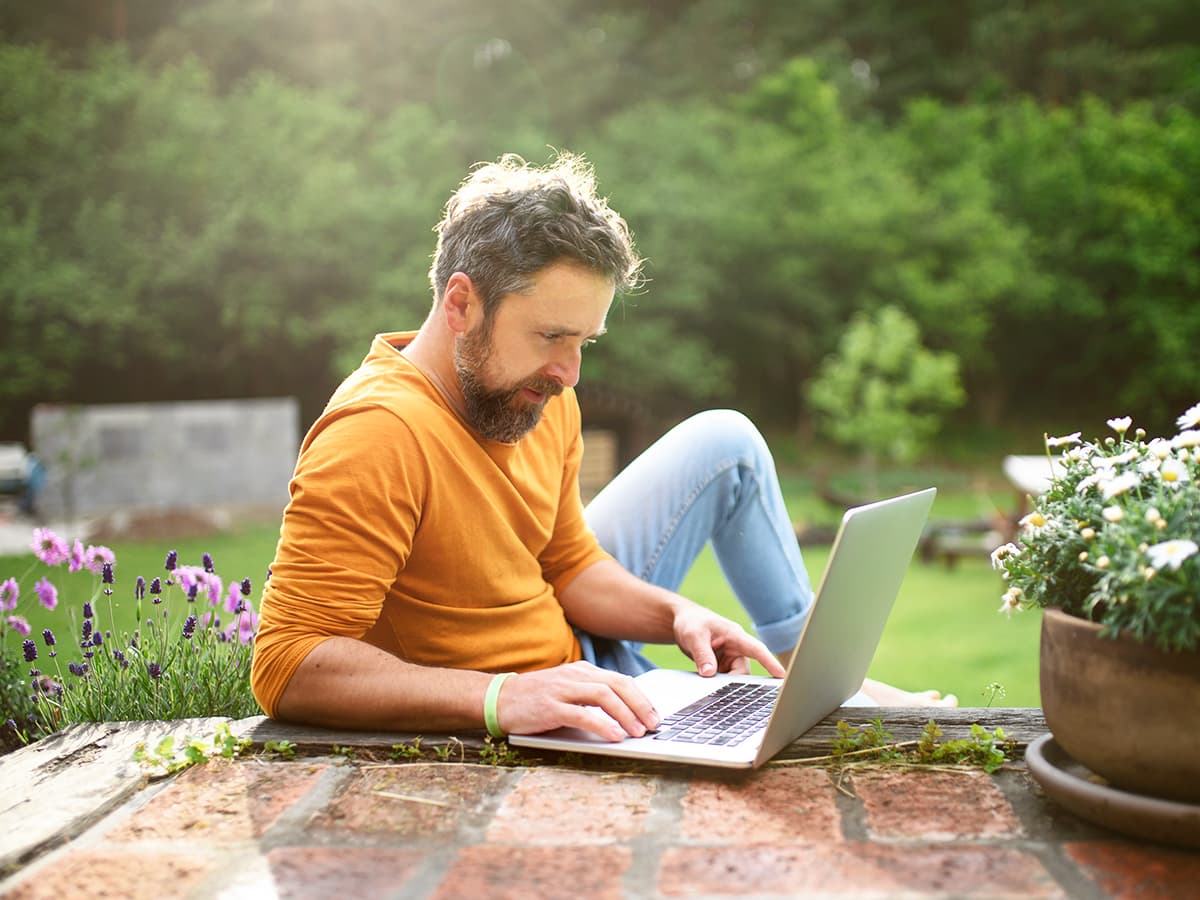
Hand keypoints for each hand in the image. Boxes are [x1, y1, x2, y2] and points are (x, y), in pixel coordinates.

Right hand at [497, 661, 660, 741]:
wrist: (499, 698)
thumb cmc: (536, 699)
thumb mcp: (568, 691)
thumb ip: (591, 696)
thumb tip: (625, 714)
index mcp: (582, 671)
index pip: (620, 680)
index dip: (641, 698)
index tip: (655, 715)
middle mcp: (575, 676)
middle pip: (617, 685)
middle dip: (640, 705)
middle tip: (654, 725)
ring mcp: (562, 690)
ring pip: (603, 696)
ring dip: (625, 714)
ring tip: (638, 732)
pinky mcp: (550, 707)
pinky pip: (581, 714)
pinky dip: (601, 724)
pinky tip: (614, 736)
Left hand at [672, 605, 785, 678]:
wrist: (682, 622)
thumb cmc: (692, 622)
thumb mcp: (694, 636)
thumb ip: (702, 654)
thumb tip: (709, 674)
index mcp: (735, 635)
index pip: (757, 650)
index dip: (770, 662)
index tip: (782, 675)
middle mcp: (736, 648)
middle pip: (744, 670)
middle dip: (734, 682)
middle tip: (720, 690)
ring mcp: (730, 658)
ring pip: (735, 677)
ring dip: (724, 683)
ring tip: (709, 684)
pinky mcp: (723, 666)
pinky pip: (725, 679)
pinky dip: (718, 684)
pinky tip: (708, 685)